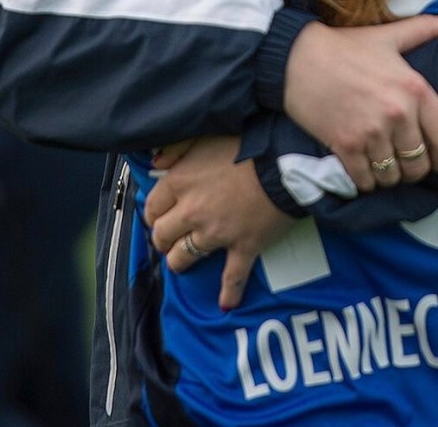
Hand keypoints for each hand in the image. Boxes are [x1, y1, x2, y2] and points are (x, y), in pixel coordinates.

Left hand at [145, 136, 293, 309]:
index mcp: (181, 181)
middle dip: (163, 239)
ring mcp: (216, 233)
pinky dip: (230, 292)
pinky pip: (232, 277)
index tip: (161, 215)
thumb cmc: (247, 142)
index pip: (153, 206)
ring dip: (180, 262)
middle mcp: (192, 210)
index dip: (155, 213)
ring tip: (183, 262)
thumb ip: (176, 148)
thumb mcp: (205, 135)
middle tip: (169, 238)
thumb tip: (157, 163)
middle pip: (163, 235)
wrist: (284, 161)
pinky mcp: (242, 247)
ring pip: (184, 258)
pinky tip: (227, 303)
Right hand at [284, 13, 437, 191]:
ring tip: (383, 164)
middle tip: (403, 160)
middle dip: (414, 168)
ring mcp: (371, 133)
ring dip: (389, 176)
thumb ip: (427, 28)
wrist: (296, 57)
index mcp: (414, 89)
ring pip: (393, 177)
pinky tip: (362, 168)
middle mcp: (397, 114)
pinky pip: (366, 181)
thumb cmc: (345, 47)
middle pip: (419, 165)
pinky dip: (366, 181)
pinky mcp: (345, 147)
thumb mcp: (389, 36)